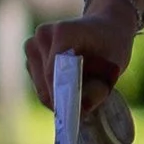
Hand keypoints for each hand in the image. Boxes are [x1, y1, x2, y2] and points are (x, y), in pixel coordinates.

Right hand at [24, 0, 138, 107]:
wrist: (105, 29)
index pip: (55, 73)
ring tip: (82, 87)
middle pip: (46, 82)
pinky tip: (71, 82)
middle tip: (87, 105)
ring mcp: (33, 43)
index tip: (78, 114)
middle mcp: (42, 35)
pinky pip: (39, 84)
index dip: (64, 96)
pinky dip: (54, 91)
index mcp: (63, 32)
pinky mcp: (30, 55)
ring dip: (60, 95)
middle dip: (64, 99)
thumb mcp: (113, 69)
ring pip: (41, 86)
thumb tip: (81, 110)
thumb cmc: (111, 48)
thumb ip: (98, 90)